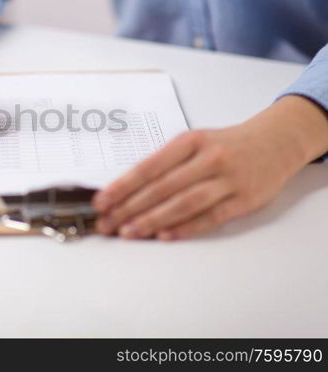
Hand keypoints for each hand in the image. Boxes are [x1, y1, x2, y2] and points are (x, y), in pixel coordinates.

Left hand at [93, 95, 327, 239]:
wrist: (275, 142)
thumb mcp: (194, 142)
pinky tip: (164, 236)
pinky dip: (186, 228)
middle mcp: (208, 158)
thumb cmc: (225, 145)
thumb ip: (165, 163)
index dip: (123, 186)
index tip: (102, 201)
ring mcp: (228, 180)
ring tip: (129, 232)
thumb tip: (127, 190)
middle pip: (162, 188)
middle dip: (130, 208)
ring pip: (184, 203)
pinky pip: (210, 217)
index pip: (149, 166)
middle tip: (108, 223)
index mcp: (190, 141)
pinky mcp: (244, 200)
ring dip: (153, 220)